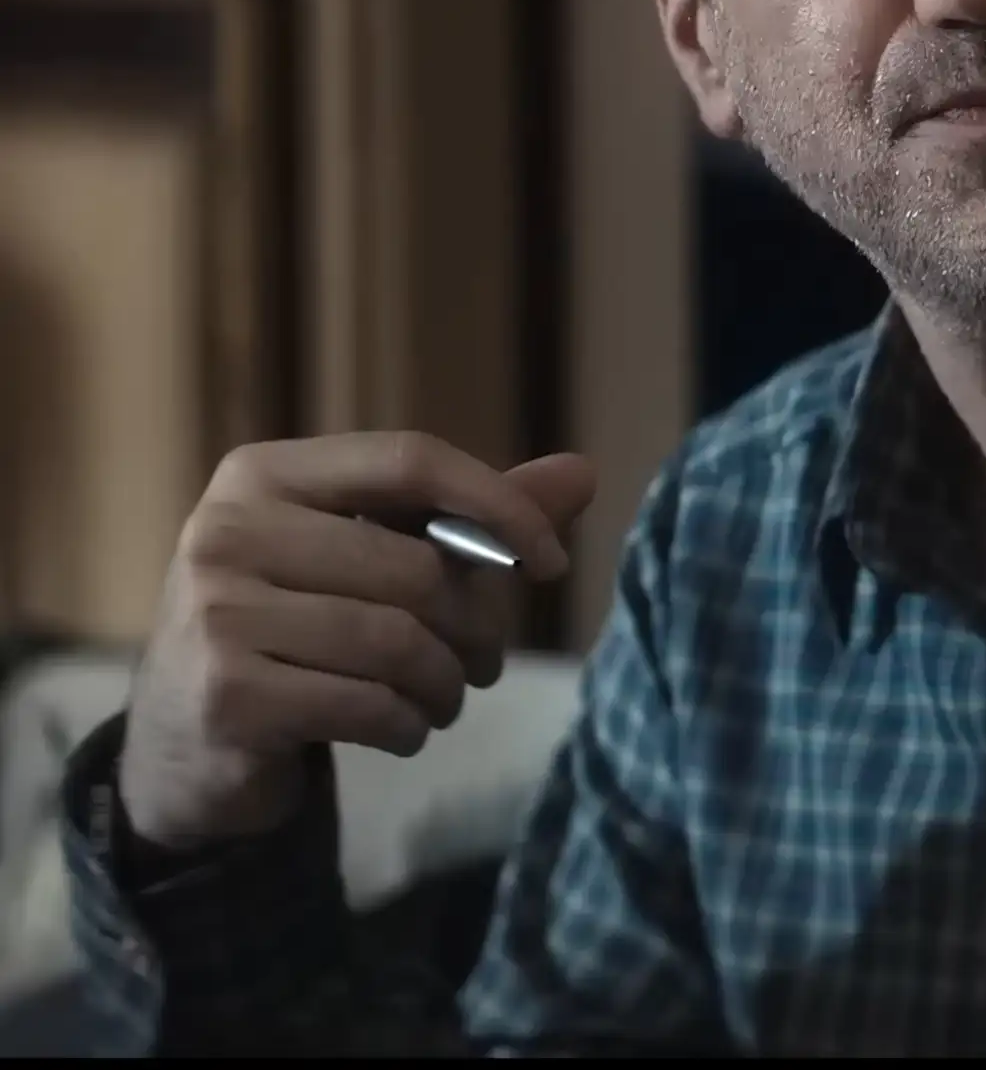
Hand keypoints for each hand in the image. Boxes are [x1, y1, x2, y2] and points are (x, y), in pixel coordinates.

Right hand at [116, 435, 596, 852]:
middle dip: (476, 625)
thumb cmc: (299, 629)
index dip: (501, 507)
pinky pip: (367, 704)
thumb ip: (473, 516)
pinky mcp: (225, 694)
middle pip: (416, 567)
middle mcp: (226, 531)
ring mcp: (215, 613)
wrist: (186, 742)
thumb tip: (582, 473)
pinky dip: (407, 726)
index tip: (552, 562)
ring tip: (443, 698)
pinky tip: (401, 729)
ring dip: (446, 685)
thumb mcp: (375, 558)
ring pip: (397, 642)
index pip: (411, 460)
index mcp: (263, 475)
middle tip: (481, 663)